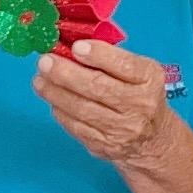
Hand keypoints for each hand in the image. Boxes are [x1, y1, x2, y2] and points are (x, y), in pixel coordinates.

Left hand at [34, 38, 183, 168]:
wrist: (152, 138)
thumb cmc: (139, 95)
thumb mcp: (139, 72)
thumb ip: (111, 59)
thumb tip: (71, 47)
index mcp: (150, 79)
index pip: (124, 65)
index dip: (99, 55)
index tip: (76, 47)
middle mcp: (141, 105)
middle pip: (98, 87)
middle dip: (66, 73)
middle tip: (45, 62)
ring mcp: (123, 129)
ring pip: (82, 108)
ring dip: (56, 93)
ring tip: (40, 80)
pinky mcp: (106, 145)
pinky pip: (77, 126)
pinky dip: (61, 111)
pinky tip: (52, 99)